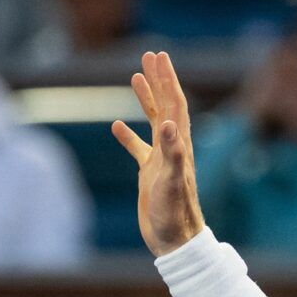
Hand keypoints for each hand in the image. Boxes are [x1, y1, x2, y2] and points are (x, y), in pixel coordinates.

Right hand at [112, 51, 206, 257]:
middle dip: (159, 80)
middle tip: (150, 56)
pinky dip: (128, 136)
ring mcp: (161, 160)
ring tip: (136, 77)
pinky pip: (138, 149)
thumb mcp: (172, 182)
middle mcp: (173, 149)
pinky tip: (116, 126)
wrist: (175, 241)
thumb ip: (172, 153)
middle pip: (167, 106)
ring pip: (154, 122)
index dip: (168, 80)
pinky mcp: (151, 174)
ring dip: (146, 99)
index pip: (175, 105)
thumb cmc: (175, 214)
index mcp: (180, 146)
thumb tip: (169, 124)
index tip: (159, 57)